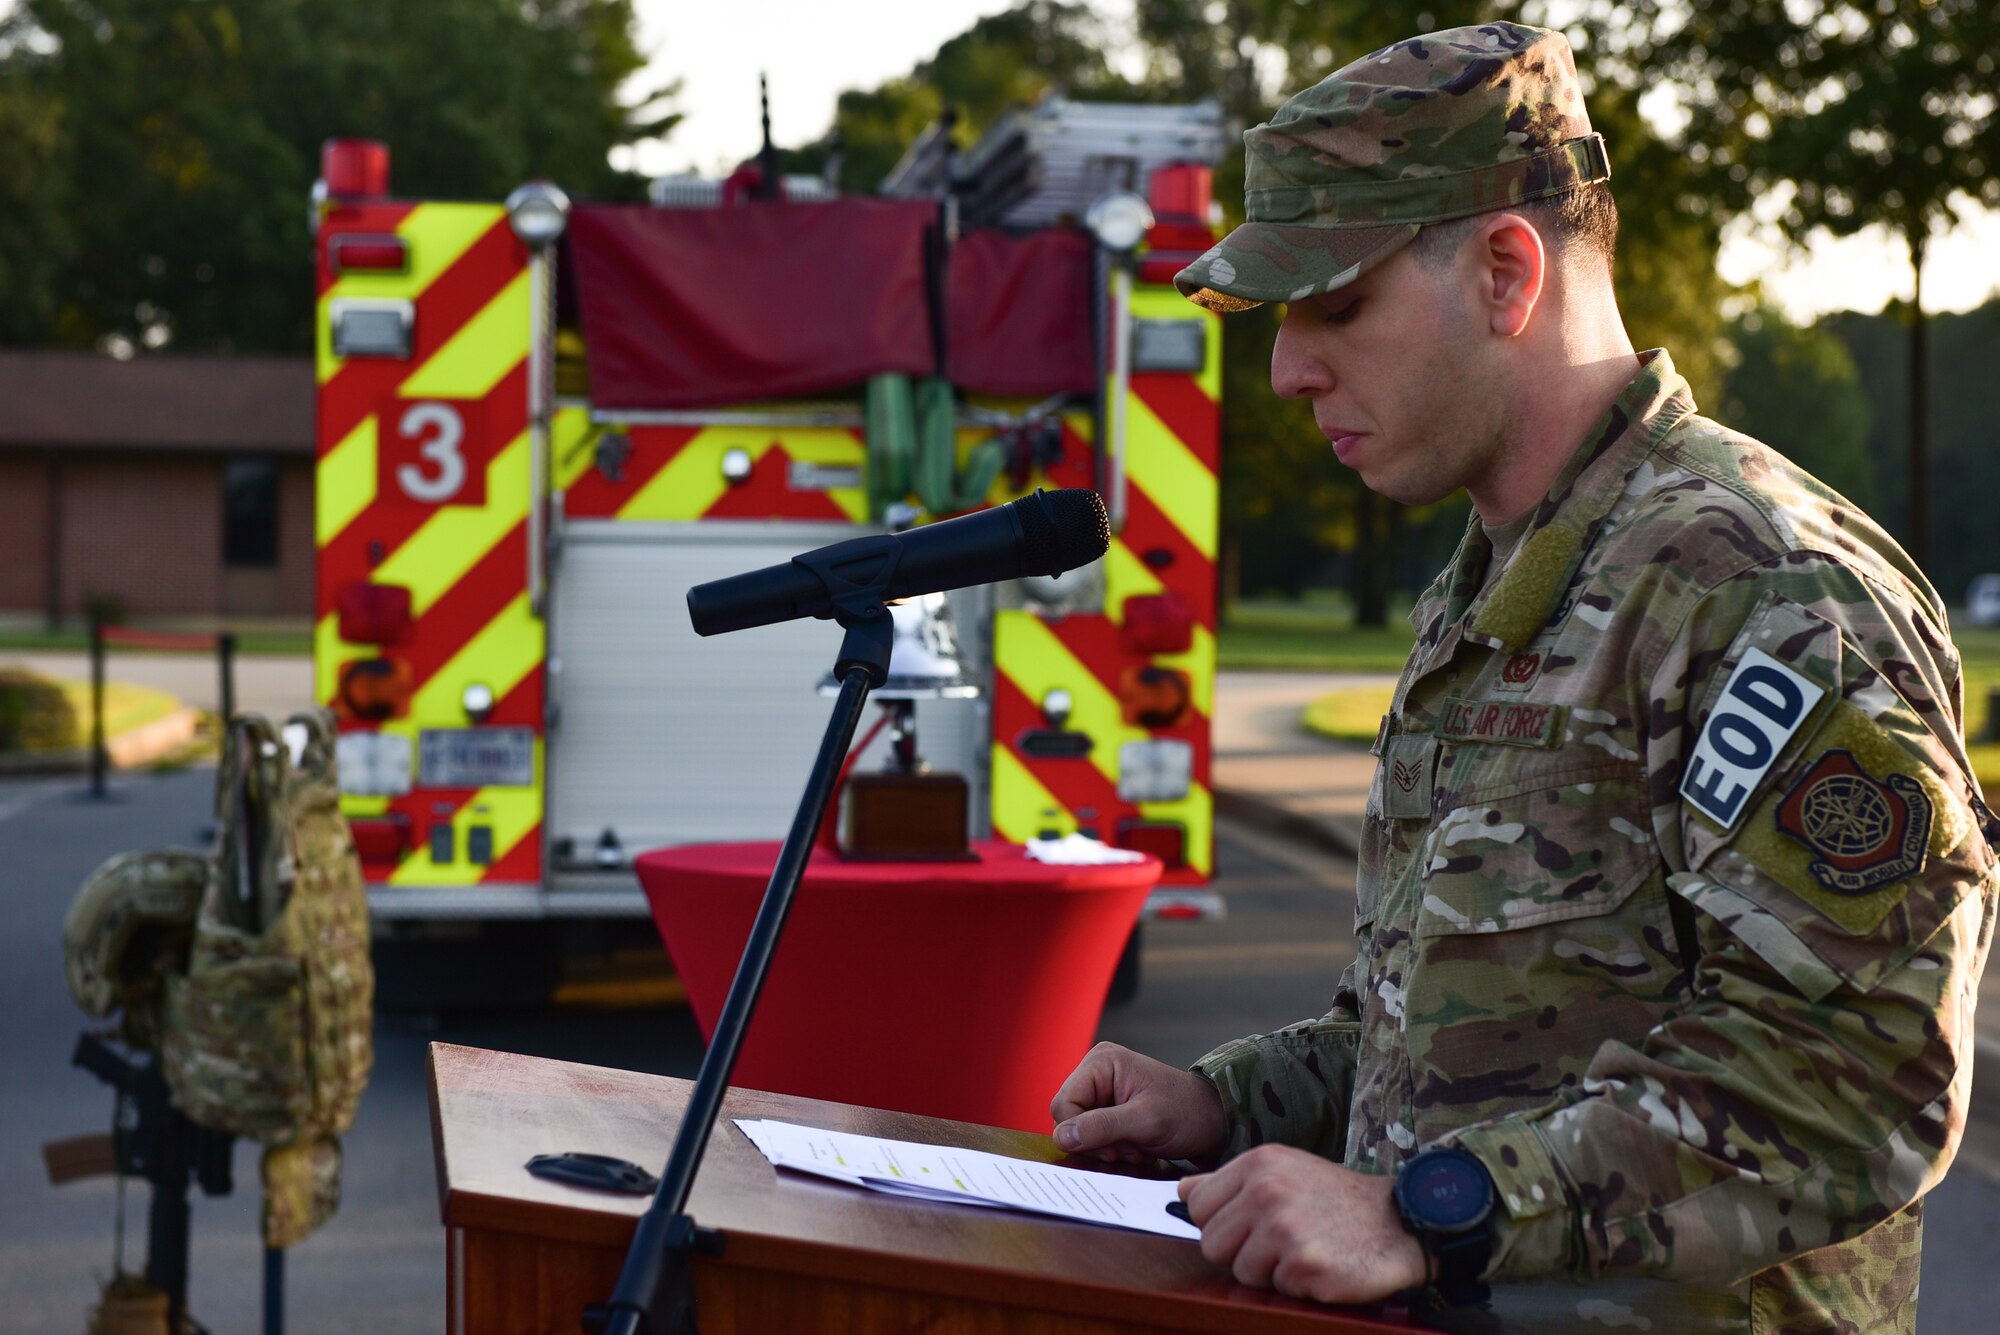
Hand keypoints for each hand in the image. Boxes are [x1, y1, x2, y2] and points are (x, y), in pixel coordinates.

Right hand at [1049, 1042, 1227, 1164]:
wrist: (1212, 1120)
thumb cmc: (1186, 1112)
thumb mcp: (1145, 1121)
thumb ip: (1101, 1127)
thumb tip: (1061, 1137)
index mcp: (1101, 1062)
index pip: (1063, 1104)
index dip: (1080, 1133)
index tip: (1112, 1149)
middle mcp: (1095, 1072)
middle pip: (1067, 1118)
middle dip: (1096, 1141)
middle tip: (1129, 1148)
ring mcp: (1100, 1090)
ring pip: (1079, 1130)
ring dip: (1105, 1147)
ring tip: (1136, 1147)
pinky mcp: (1107, 1108)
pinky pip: (1092, 1135)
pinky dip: (1111, 1147)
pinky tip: (1134, 1147)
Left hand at [1178, 1145, 1427, 1305]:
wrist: (1399, 1219)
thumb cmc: (1335, 1199)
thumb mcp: (1282, 1171)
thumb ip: (1229, 1181)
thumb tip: (1183, 1191)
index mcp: (1258, 1165)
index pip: (1198, 1206)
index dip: (1220, 1224)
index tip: (1249, 1225)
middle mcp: (1267, 1192)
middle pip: (1212, 1245)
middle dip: (1240, 1252)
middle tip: (1278, 1243)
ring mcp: (1286, 1229)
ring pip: (1242, 1272)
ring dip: (1270, 1272)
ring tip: (1303, 1251)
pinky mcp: (1306, 1265)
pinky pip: (1277, 1288)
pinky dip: (1297, 1285)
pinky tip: (1321, 1264)